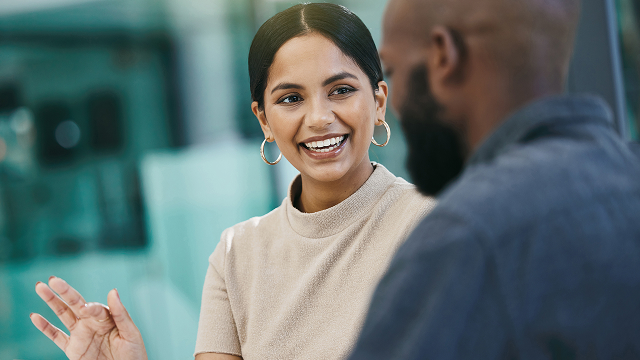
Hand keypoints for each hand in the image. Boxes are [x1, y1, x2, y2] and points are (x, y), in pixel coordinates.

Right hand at [31, 276, 147, 359]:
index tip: (85, 309)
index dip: (90, 307)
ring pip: (63, 314)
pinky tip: (35, 316)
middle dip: (64, 291)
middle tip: (52, 279)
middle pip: (75, 303)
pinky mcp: (73, 349)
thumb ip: (121, 314)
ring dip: (51, 301)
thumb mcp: (130, 333)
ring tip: (39, 287)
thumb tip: (113, 291)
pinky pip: (56, 337)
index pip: (95, 308)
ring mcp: (81, 334)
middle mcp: (92, 323)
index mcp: (107, 318)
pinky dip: (45, 327)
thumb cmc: (133, 354)